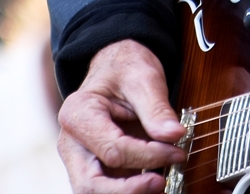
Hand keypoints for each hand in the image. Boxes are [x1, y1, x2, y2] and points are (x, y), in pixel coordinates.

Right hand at [56, 40, 184, 193]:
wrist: (118, 68)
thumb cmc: (125, 69)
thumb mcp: (144, 79)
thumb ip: (156, 109)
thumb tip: (175, 135)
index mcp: (78, 114)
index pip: (113, 150)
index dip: (149, 156)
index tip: (177, 151)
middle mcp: (72, 142)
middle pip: (91, 184)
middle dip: (129, 190)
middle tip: (161, 182)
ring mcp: (81, 159)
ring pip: (96, 192)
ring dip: (129, 193)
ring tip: (159, 183)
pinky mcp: (95, 169)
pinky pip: (108, 190)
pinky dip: (130, 190)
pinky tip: (152, 183)